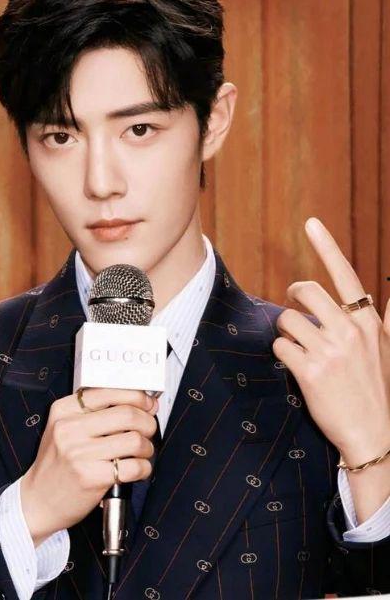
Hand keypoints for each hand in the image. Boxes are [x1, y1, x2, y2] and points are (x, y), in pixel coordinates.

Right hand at [20, 388, 157, 545]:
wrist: (38, 500)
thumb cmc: (58, 463)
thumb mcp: (65, 427)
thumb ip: (97, 412)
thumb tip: (142, 402)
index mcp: (64, 410)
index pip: (110, 392)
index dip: (137, 397)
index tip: (148, 404)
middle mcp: (69, 428)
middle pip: (127, 414)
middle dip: (147, 422)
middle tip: (148, 430)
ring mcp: (79, 453)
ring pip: (134, 440)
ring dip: (147, 447)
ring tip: (141, 452)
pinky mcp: (91, 477)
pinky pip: (134, 467)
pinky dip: (144, 468)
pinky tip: (137, 469)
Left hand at [272, 217, 389, 466]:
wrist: (374, 435)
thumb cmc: (380, 389)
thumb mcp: (388, 349)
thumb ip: (389, 319)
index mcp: (368, 322)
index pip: (345, 275)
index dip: (327, 246)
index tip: (311, 223)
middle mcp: (350, 330)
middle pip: (305, 291)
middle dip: (294, 296)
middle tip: (293, 304)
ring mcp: (330, 351)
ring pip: (286, 320)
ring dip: (287, 332)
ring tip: (300, 347)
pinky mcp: (310, 372)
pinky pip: (280, 347)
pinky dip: (281, 353)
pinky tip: (295, 366)